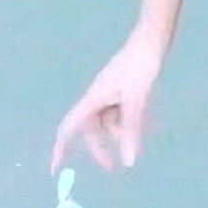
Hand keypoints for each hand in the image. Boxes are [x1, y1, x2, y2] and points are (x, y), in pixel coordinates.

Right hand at [50, 25, 164, 173]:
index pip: (69, 126)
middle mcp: (97, 96)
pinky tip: (149, 122)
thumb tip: (128, 162)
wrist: (152, 38)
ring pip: (108, 121)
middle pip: (91, 128)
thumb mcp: (136, 100)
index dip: (60, 147)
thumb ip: (130, 130)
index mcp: (93, 98)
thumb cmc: (141, 65)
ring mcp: (109, 91)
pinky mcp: (122, 87)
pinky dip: (130, 119)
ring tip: (144, 128)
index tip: (55, 169)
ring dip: (121, 130)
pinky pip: (120, 111)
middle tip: (113, 167)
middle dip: (100, 147)